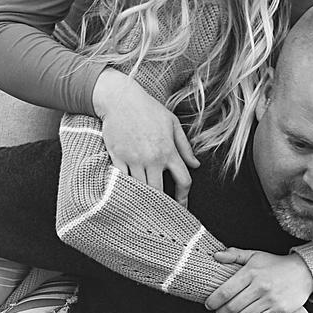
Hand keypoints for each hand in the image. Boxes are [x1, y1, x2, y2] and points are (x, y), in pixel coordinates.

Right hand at [92, 69, 198, 203]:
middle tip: (163, 213)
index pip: (183, 180)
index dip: (184, 197)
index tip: (182, 205)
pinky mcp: (117, 158)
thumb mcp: (172, 124)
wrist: (120, 99)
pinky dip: (125, 188)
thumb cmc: (149, 109)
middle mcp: (152, 158)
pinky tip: (128, 194)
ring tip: (146, 207)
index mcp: (168, 150)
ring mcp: (133, 159)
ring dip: (144, 199)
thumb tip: (196, 165)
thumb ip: (185, 147)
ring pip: (140, 189)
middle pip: (160, 191)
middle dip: (162, 204)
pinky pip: (122, 181)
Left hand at [207, 249, 312, 312]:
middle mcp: (260, 286)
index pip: (225, 291)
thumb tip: (216, 255)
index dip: (213, 301)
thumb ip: (235, 255)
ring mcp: (270, 299)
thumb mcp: (255, 255)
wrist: (304, 271)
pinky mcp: (279, 310)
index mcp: (251, 272)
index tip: (209, 305)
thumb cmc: (276, 264)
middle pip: (232, 307)